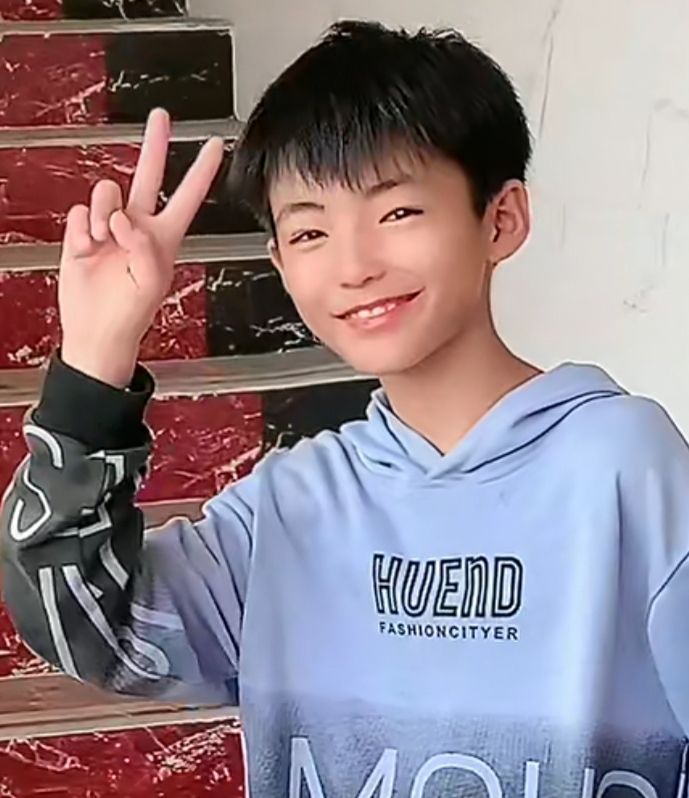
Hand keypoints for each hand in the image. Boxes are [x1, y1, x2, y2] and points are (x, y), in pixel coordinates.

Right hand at [58, 108, 224, 387]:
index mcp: (164, 237)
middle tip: (160, 118)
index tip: (216, 145)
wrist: (96, 331)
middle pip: (148, 175)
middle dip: (155, 145)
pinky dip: (81, 231)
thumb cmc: (130, 314)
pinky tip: (87, 249)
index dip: (202, 171)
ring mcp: (110, 226)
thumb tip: (122, 219)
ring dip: (102, 216)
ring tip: (103, 242)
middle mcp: (138, 225)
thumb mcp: (150, 283)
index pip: (188, 197)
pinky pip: (80, 212)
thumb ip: (143, 247)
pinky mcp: (84, 231)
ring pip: (106, 192)